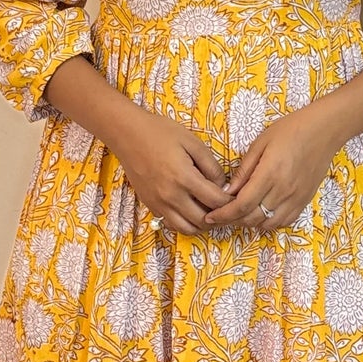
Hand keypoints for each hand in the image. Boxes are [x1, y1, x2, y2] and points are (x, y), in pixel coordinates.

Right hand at [110, 107, 233, 235]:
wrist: (127, 134)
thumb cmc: (161, 132)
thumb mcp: (192, 142)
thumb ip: (211, 166)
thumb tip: (223, 186)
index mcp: (184, 178)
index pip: (216, 202)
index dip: (230, 201)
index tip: (235, 196)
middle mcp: (171, 196)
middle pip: (204, 221)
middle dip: (219, 217)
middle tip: (226, 207)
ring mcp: (159, 204)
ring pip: (187, 229)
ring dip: (202, 224)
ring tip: (210, 212)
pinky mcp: (150, 205)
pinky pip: (172, 223)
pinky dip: (185, 222)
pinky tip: (191, 208)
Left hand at [203, 107, 341, 231]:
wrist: (325, 130)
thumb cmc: (291, 129)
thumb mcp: (260, 143)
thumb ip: (244, 170)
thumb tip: (228, 191)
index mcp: (270, 174)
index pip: (242, 205)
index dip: (223, 215)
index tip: (210, 216)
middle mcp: (284, 191)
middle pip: (252, 218)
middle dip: (232, 220)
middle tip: (220, 215)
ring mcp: (296, 198)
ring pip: (268, 224)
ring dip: (250, 222)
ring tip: (239, 214)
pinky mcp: (305, 201)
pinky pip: (284, 221)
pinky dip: (269, 222)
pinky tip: (261, 212)